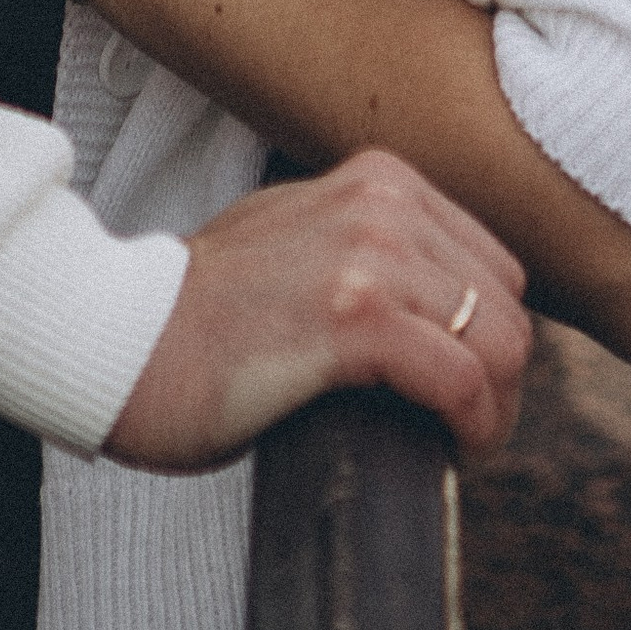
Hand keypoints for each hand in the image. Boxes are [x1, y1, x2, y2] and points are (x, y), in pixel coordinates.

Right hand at [102, 150, 528, 471]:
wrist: (122, 340)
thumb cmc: (204, 315)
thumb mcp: (301, 241)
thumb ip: (371, 251)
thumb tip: (442, 310)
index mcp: (379, 179)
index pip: (495, 267)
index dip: (491, 341)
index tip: (463, 393)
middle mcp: (382, 202)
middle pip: (508, 307)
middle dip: (501, 381)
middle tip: (461, 432)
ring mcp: (370, 255)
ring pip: (502, 344)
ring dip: (492, 411)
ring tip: (454, 445)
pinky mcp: (354, 318)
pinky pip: (463, 379)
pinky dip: (471, 426)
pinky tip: (446, 450)